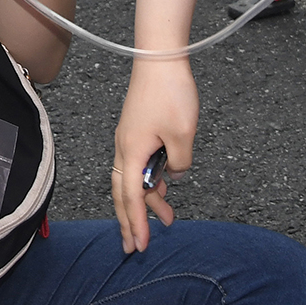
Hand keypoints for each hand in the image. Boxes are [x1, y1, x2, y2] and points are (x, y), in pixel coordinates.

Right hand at [113, 60, 197, 252]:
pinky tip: (164, 185)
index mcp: (131, 151)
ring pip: (131, 179)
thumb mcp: (183, 135)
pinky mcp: (137, 130)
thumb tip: (175, 175)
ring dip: (145, 201)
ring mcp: (129, 138)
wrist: (160, 58)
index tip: (139, 245)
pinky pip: (138, 164)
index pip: (130, 197)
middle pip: (122, 193)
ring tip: (166, 218)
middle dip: (129, 221)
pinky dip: (148, 180)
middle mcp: (124, 147)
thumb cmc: (169, 91)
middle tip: (134, 246)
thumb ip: (179, 163)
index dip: (135, 223)